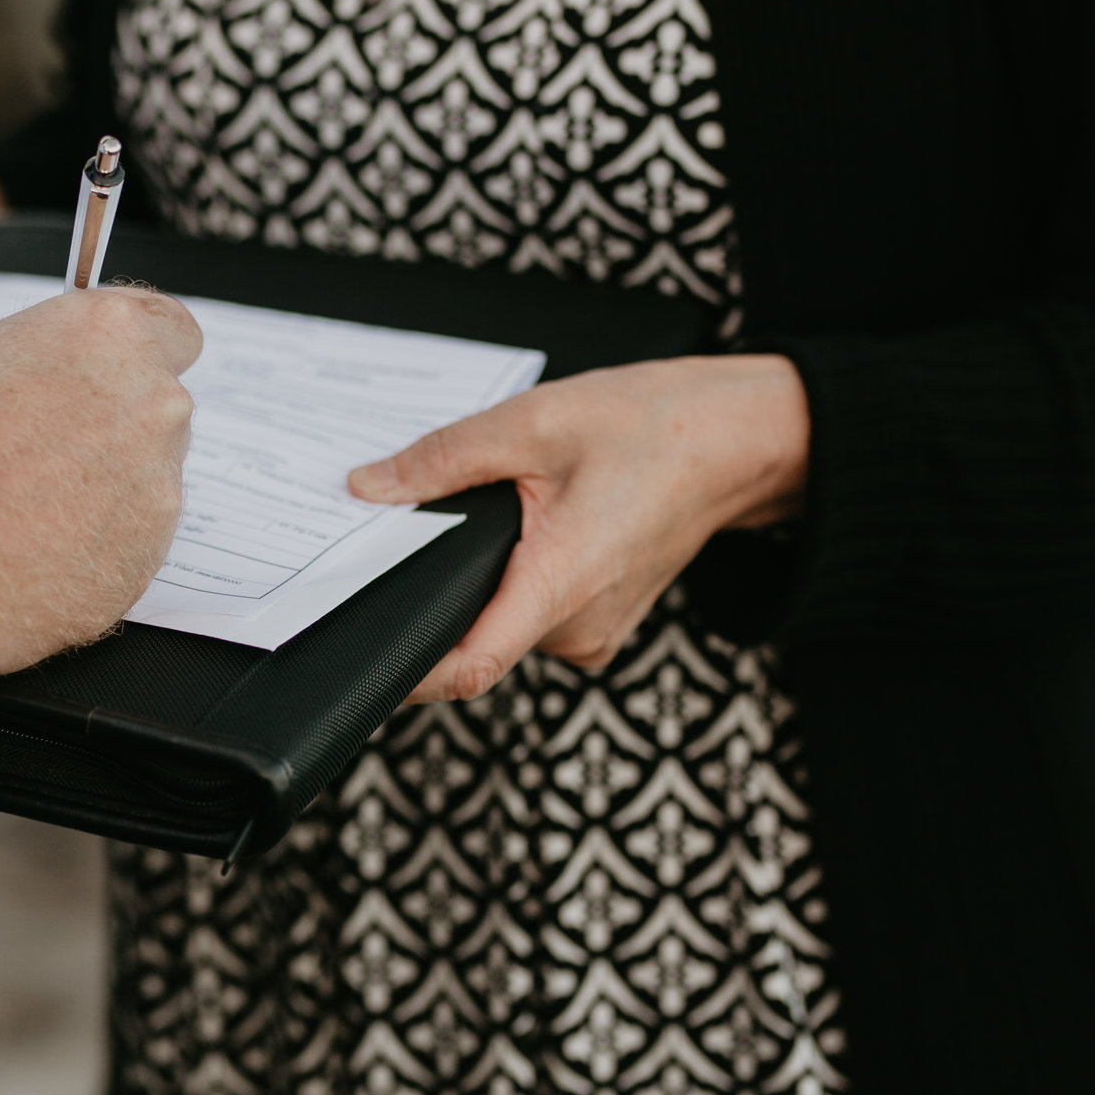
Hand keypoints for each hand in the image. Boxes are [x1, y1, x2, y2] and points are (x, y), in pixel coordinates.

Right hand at [0, 288, 200, 683]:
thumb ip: (31, 366)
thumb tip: (40, 384)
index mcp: (103, 336)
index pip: (171, 330)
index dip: (137, 357)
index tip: (113, 376)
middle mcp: (148, 405)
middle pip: (156, 411)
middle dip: (110, 431)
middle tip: (34, 459)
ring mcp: (154, 491)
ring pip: (144, 487)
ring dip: (99, 498)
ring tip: (14, 516)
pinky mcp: (141, 566)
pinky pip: (126, 552)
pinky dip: (88, 556)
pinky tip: (21, 557)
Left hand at [349, 355, 808, 701]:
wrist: (737, 441)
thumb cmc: (653, 428)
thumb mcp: (533, 423)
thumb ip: (441, 461)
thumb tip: (366, 489)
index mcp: (562, 584)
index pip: (469, 667)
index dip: (405, 671)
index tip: (357, 650)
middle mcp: (579, 628)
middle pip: (472, 636)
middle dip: (432, 592)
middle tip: (399, 533)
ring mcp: (592, 632)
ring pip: (500, 620)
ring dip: (475, 578)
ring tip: (479, 513)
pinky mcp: (597, 621)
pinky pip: (530, 611)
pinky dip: (508, 577)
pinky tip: (516, 525)